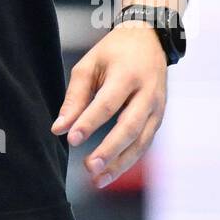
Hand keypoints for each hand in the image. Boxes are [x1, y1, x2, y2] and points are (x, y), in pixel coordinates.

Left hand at [50, 22, 167, 187]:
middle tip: (89, 166)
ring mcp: (158, 108)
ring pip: (141, 141)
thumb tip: (60, 127)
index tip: (71, 139)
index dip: (90, 122)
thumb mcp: (90, 64)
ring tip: (98, 178)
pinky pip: (145, 144)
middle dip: (110, 149)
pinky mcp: (159, 118)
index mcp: (128, 74)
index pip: (108, 103)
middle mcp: (148, 93)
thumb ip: (75, 96)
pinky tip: (111, 172)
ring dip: (120, 163)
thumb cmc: (114, 52)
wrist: (150, 41)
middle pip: (130, 126)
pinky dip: (128, 160)